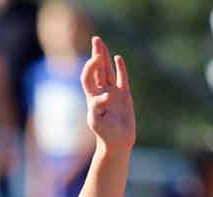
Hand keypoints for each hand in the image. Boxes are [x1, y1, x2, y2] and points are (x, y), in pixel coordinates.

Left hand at [81, 36, 134, 152]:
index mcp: (92, 97)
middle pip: (98, 69)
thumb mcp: (96, 121)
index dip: (90, 68)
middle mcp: (102, 92)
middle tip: (96, 39)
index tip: (94, 61)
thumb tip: (105, 95)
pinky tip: (118, 58)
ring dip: (105, 57)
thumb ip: (96, 107)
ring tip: (101, 43)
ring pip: (108, 71)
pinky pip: (122, 78)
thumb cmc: (104, 134)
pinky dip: (121, 68)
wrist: (117, 142)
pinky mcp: (124, 95)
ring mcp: (114, 92)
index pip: (88, 77)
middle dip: (96, 54)